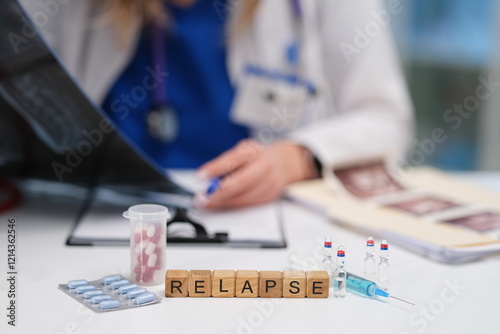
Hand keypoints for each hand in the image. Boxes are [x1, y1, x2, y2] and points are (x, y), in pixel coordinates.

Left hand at [195, 139, 315, 208]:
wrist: (284, 163)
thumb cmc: (256, 157)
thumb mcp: (241, 152)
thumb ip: (226, 164)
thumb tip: (207, 180)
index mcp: (253, 151)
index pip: (234, 159)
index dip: (216, 168)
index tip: (200, 176)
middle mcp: (265, 165)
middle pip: (242, 182)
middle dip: (219, 193)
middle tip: (202, 199)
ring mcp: (270, 182)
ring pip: (245, 197)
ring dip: (224, 202)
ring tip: (207, 203)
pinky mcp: (270, 196)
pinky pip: (249, 204)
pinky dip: (233, 205)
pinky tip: (221, 204)